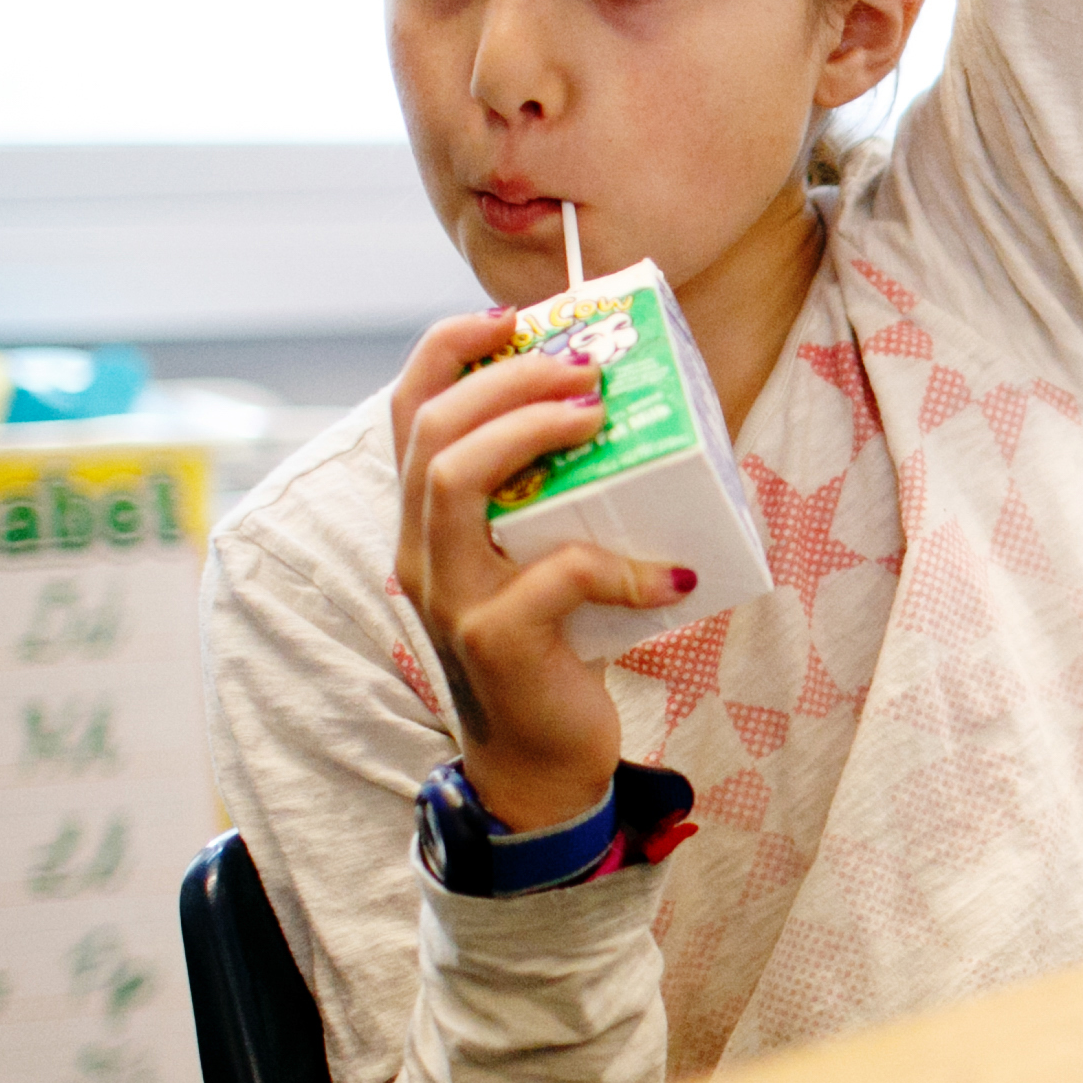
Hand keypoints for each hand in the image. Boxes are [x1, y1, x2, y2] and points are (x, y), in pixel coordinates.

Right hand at [389, 312, 701, 831]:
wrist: (539, 763)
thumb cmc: (553, 646)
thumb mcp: (541, 557)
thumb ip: (553, 499)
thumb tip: (627, 415)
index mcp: (424, 519)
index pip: (408, 407)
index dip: (449, 348)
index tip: (514, 318)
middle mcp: (419, 550)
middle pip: (431, 428)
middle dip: (509, 379)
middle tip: (585, 366)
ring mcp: (451, 596)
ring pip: (456, 481)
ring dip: (533, 432)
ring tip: (599, 417)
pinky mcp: (497, 640)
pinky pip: (559, 576)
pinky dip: (623, 565)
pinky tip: (674, 573)